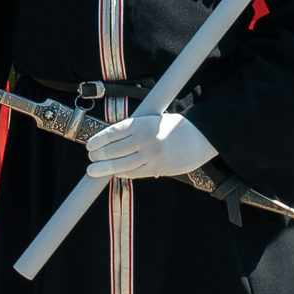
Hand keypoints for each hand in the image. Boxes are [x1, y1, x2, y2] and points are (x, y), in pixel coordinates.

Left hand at [82, 112, 216, 181]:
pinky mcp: (159, 168)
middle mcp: (146, 139)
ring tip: (93, 170)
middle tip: (91, 157)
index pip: (114, 132)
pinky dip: (122, 173)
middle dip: (99, 155)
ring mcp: (152, 155)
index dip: (99, 139)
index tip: (90, 144)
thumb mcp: (156, 120)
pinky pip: (135, 172)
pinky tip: (114, 173)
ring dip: (104, 168)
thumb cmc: (178, 128)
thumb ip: (137, 129)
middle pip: (114, 149)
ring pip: (121, 164)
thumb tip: (115, 141)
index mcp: (144, 123)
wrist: (203, 137)